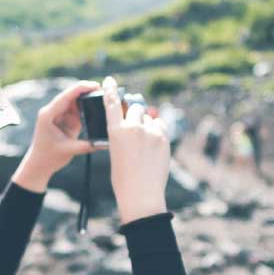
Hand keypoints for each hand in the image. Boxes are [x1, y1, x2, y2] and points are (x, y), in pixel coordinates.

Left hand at [12, 80, 101, 192]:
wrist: (39, 165)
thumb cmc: (48, 157)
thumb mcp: (68, 150)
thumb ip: (87, 145)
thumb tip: (104, 142)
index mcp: (48, 114)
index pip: (66, 97)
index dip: (80, 88)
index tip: (95, 85)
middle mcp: (53, 111)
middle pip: (71, 95)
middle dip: (86, 91)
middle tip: (103, 90)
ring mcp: (59, 115)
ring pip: (76, 102)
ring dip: (88, 99)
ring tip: (103, 98)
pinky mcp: (65, 120)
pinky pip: (77, 110)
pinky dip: (87, 109)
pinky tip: (97, 108)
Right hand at [102, 76, 170, 222]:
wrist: (141, 194)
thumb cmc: (125, 178)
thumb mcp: (117, 152)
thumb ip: (125, 135)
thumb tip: (137, 123)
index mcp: (115, 132)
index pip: (111, 104)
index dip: (110, 90)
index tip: (110, 80)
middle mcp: (132, 127)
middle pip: (135, 108)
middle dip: (135, 114)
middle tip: (136, 128)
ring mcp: (149, 131)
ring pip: (149, 117)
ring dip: (148, 124)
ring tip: (145, 145)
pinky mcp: (163, 137)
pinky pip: (161, 125)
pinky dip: (158, 130)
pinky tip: (155, 144)